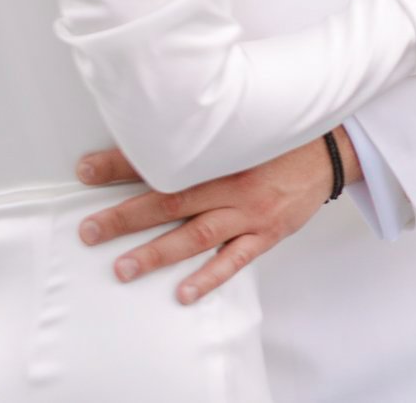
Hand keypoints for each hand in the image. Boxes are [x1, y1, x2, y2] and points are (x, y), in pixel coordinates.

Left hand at [74, 134, 342, 303]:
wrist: (330, 147)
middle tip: (89, 232)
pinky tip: (183, 293)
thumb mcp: (240, 123)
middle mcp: (231, 182)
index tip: (85, 170)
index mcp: (221, 149)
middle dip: (126, 217)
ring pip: (196, 235)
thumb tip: (152, 129)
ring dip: (157, 253)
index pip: (163, 157)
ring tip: (123, 268)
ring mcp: (250, 212)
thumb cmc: (277, 134)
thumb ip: (202, 133)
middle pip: (170, 200)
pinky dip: (209, 277)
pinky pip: (235, 260)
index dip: (120, 163)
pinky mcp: (267, 233)